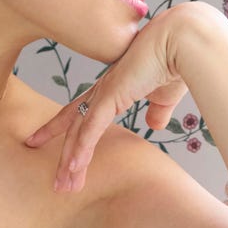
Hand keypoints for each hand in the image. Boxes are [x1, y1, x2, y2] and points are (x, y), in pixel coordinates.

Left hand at [25, 9, 189, 191]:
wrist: (183, 41)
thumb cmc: (177, 60)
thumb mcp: (165, 95)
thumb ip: (157, 111)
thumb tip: (153, 125)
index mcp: (113, 88)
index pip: (81, 113)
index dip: (62, 129)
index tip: (44, 143)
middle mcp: (102, 91)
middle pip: (75, 128)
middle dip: (64, 156)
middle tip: (57, 181)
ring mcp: (103, 93)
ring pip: (78, 133)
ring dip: (70, 162)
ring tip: (62, 186)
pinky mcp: (110, 97)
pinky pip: (90, 130)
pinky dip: (81, 150)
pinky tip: (72, 168)